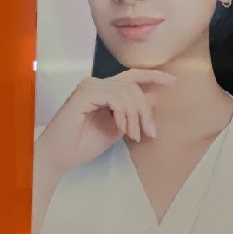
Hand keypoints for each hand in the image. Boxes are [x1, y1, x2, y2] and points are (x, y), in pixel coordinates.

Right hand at [32, 69, 174, 230]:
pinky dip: (124, 113)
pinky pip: (115, 97)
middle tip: (150, 133)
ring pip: (127, 91)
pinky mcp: (84, 93)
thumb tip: (155, 97)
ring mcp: (89, 86)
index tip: (173, 82)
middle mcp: (96, 83)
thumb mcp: (117, 128)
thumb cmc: (83, 144)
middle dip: (146, 110)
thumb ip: (133, 113)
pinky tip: (123, 129)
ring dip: (136, 115)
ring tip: (135, 135)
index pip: (132, 76)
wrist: (59, 157)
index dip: (154, 76)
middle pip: (133, 86)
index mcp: (104, 89)